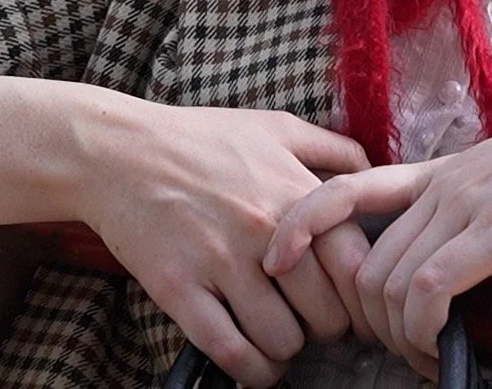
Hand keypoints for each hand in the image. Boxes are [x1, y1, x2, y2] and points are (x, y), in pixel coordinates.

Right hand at [74, 101, 370, 386]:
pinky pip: (232, 353)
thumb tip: (374, 172)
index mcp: (296, 195)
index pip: (356, 268)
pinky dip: (252, 371)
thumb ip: (331, 148)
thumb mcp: (274, 128)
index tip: (348, 304)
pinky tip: (253, 363)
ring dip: (285, 350)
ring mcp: (222, 262)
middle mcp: (266, 230)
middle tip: (307, 321)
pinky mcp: (180, 289)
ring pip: (283, 340)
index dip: (358, 297)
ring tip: (275, 337)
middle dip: (324, 328)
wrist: (117, 151)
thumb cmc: (199, 139)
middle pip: (327, 314)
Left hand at [262, 86, 491, 379]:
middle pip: (362, 264)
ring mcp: (462, 209)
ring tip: (422, 356)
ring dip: (397, 336)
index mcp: (431, 173)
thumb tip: (440, 253)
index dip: (301, 223)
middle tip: (394, 348)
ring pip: (389, 284)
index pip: (342, 188)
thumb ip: (457, 205)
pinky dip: (422, 329)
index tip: (276, 257)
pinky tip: (438, 347)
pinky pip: (430, 290)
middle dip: (365, 319)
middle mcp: (436, 189)